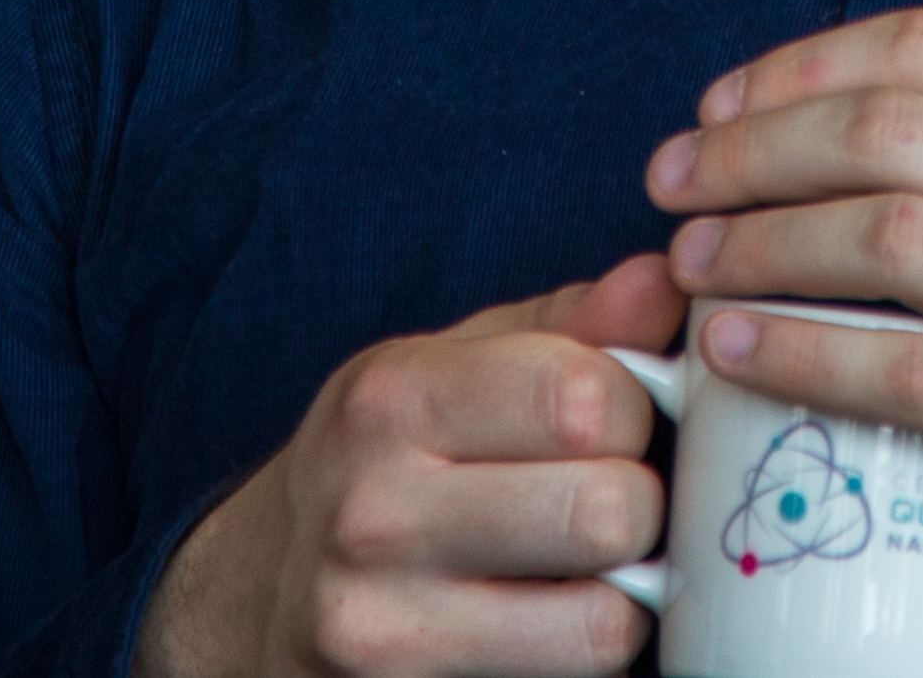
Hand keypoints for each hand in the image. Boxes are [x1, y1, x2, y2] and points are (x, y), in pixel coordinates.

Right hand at [134, 254, 677, 677]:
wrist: (253, 597)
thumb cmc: (386, 458)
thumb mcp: (452, 364)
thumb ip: (569, 323)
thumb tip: (669, 281)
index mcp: (393, 399)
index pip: (587, 396)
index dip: (636, 406)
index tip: (616, 419)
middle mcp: (375, 515)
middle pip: (608, 510)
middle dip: (640, 504)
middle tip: (609, 499)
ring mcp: (383, 628)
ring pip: (604, 620)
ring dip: (623, 593)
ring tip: (587, 566)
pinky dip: (582, 652)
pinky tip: (546, 621)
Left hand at [648, 0, 922, 677]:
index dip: (800, 65)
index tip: (715, 109)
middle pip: (892, 128)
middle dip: (755, 149)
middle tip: (673, 187)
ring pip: (893, 236)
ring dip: (765, 245)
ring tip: (691, 268)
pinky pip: (918, 369)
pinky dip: (809, 355)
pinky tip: (741, 352)